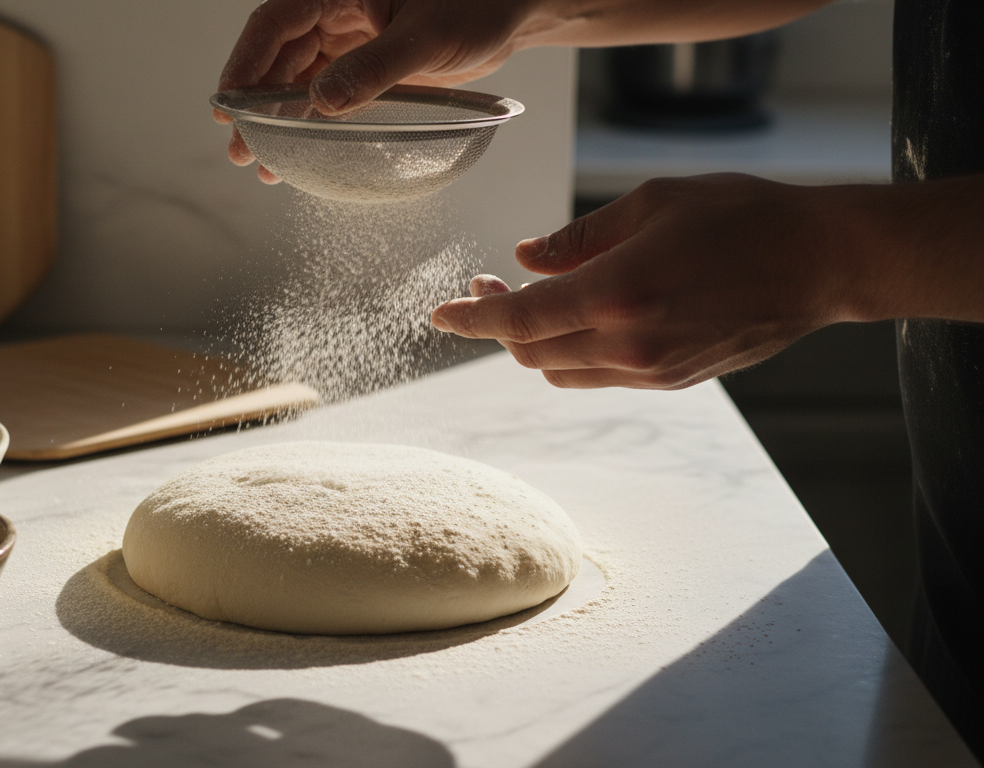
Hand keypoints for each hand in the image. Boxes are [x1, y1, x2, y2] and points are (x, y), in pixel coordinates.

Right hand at [215, 0, 548, 182]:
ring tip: (263, 165)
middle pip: (278, 58)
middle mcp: (337, 11)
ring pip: (298, 80)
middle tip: (241, 150)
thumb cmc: (479, 6)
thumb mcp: (426, 38)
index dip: (245, 64)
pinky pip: (327, 93)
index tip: (228, 106)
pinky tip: (299, 154)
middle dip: (255, 105)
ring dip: (278, 121)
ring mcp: (351, 39)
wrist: (516, 12)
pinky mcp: (368, 64)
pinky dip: (310, 123)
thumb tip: (320, 104)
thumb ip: (374, 69)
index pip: (275, 24)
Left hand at [430, 174, 863, 388]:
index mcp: (617, 294)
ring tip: (530, 300)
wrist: (822, 264)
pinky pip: (598, 375)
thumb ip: (578, 238)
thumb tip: (525, 256)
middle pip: (530, 352)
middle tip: (489, 285)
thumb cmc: (742, 217)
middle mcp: (628, 343)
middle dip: (498, 324)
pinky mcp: (672, 380)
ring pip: (560, 371)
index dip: (472, 318)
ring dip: (533, 342)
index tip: (442, 312)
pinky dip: (571, 352)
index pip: (519, 320)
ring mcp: (651, 369)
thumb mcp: (652, 204)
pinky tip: (576, 318)